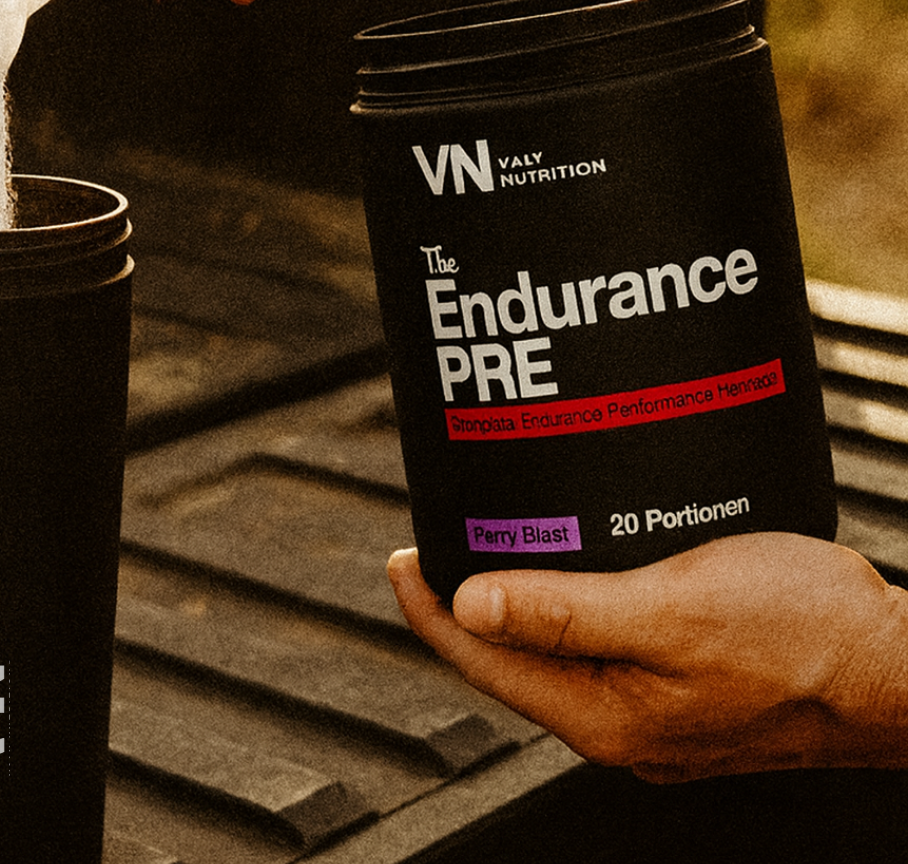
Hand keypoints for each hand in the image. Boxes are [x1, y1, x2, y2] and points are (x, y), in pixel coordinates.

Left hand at [388, 534, 907, 781]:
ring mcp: (654, 707)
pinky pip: (603, 640)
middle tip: (443, 536)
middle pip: (515, 658)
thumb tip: (470, 604)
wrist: (896, 667)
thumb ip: (567, 612)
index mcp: (605, 716)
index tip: (400, 558)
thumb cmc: (802, 637)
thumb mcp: (672, 611)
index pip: (484, 660)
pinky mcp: (685, 682)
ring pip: (559, 648)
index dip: (431, 609)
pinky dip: (573, 598)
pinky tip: (579, 562)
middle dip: (469, 600)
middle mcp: (621, 721)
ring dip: (522, 596)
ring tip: (497, 542)